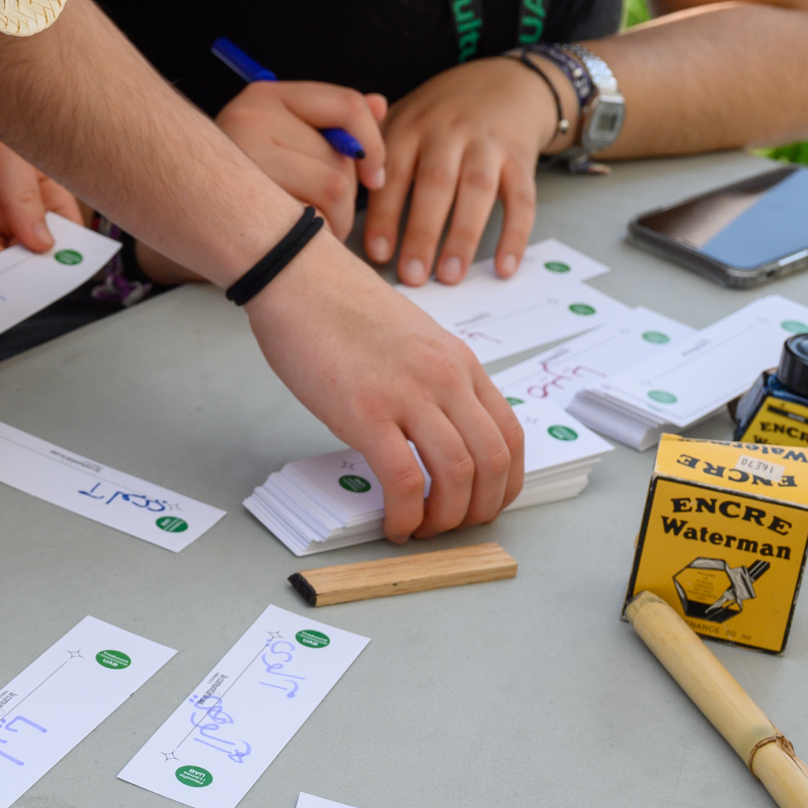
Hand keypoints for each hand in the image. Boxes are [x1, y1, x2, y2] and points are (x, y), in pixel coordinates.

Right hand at [213, 80, 388, 240]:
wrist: (172, 214)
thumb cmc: (234, 181)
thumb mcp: (281, 140)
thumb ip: (332, 123)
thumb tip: (381, 104)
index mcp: (265, 95)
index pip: (346, 105)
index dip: (373, 144)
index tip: (374, 176)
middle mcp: (250, 117)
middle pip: (341, 159)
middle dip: (345, 198)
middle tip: (320, 214)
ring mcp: (243, 157)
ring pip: (333, 189)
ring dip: (333, 222)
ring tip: (302, 229)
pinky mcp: (242, 200)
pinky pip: (310, 220)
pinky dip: (311, 239)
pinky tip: (285, 239)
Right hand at [244, 234, 523, 536]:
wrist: (298, 277)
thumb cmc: (340, 306)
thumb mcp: (411, 339)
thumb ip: (432, 380)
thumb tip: (435, 430)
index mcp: (459, 362)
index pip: (510, 434)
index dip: (507, 482)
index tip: (487, 502)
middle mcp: (445, 379)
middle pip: (494, 461)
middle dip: (482, 508)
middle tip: (457, 527)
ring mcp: (408, 396)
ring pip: (458, 475)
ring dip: (447, 518)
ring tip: (424, 530)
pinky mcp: (366, 413)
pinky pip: (404, 481)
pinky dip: (406, 514)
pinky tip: (394, 523)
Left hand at [360, 56, 563, 286]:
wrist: (504, 82)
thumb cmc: (438, 115)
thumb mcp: (400, 119)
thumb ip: (368, 153)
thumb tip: (334, 197)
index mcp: (410, 127)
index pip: (392, 172)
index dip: (383, 213)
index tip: (376, 253)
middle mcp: (449, 133)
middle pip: (435, 182)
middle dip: (421, 231)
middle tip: (412, 275)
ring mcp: (487, 145)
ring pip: (477, 190)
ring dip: (462, 236)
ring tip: (449, 276)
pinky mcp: (521, 158)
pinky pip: (521, 199)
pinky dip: (515, 235)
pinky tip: (504, 268)